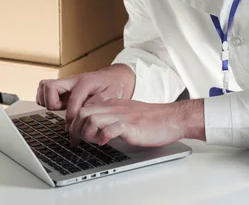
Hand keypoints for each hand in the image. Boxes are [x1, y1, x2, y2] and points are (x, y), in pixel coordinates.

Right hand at [35, 64, 134, 128]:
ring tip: (59, 109)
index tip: (73, 131)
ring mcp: (67, 83)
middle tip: (62, 112)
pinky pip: (46, 90)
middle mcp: (73, 80)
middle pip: (48, 87)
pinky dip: (47, 99)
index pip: (72, 100)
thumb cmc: (115, 86)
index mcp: (86, 82)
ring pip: (44, 86)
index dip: (71, 118)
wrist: (117, 77)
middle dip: (52, 104)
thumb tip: (84, 113)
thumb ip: (98, 104)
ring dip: (47, 101)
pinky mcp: (64, 88)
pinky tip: (58, 107)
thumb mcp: (112, 95)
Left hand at [68, 98, 204, 146]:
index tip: (77, 136)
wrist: (172, 118)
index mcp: (113, 105)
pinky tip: (105, 142)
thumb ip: (113, 119)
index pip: (85, 108)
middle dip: (76, 129)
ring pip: (91, 118)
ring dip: (86, 132)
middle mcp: (114, 108)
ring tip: (92, 141)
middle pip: (83, 112)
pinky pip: (111, 128)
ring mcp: (122, 116)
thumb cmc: (153, 120)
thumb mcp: (128, 115)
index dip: (76, 123)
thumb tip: (98, 131)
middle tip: (79, 142)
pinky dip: (103, 136)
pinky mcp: (130, 125)